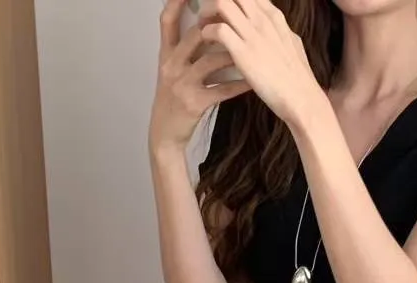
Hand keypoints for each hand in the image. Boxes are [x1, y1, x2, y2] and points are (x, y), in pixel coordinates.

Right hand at [150, 0, 251, 155]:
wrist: (165, 135)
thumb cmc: (174, 100)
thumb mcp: (173, 71)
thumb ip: (186, 49)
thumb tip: (207, 27)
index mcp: (166, 55)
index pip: (167, 21)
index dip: (177, 2)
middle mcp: (171, 66)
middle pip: (194, 36)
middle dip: (215, 25)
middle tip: (236, 18)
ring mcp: (182, 84)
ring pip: (210, 61)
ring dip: (232, 53)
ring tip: (251, 47)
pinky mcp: (194, 103)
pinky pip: (221, 89)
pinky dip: (238, 84)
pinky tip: (251, 80)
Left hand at [199, 0, 323, 128]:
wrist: (300, 98)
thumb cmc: (297, 77)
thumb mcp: (292, 43)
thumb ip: (279, 30)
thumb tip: (277, 26)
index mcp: (273, 16)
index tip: (222, 9)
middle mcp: (262, 19)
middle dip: (215, 1)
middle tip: (208, 15)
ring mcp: (253, 34)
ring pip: (221, 4)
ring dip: (207, 14)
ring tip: (203, 28)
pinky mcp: (243, 52)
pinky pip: (218, 29)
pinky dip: (207, 33)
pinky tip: (207, 42)